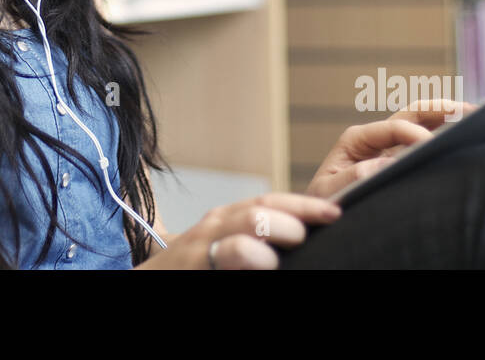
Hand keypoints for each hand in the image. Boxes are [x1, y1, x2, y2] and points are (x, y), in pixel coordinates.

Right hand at [135, 193, 341, 269]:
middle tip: (305, 235)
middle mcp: (214, 229)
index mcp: (229, 217)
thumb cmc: (193, 265)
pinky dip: (247, 268)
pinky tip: (261, 272)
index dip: (304, 205)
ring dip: (260, 251)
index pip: (271, 202)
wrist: (149, 281)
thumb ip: (255, 234)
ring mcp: (200, 253)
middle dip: (289, 221)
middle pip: (258, 214)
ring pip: (237, 243)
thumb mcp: (222, 240)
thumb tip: (304, 233)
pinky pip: (220, 269)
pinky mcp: (192, 271)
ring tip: (273, 261)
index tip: (335, 211)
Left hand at [304, 99, 478, 199]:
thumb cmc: (323, 202)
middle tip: (470, 111)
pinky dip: (443, 134)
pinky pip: (423, 144)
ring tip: (475, 116)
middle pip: (412, 114)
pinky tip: (464, 136)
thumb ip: (354, 177)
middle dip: (440, 108)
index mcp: (357, 139)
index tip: (431, 145)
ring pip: (422, 124)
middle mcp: (375, 139)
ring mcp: (389, 149)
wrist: (321, 213)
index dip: (414, 133)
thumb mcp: (331, 190)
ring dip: (447, 116)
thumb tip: (385, 164)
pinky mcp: (398, 162)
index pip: (393, 128)